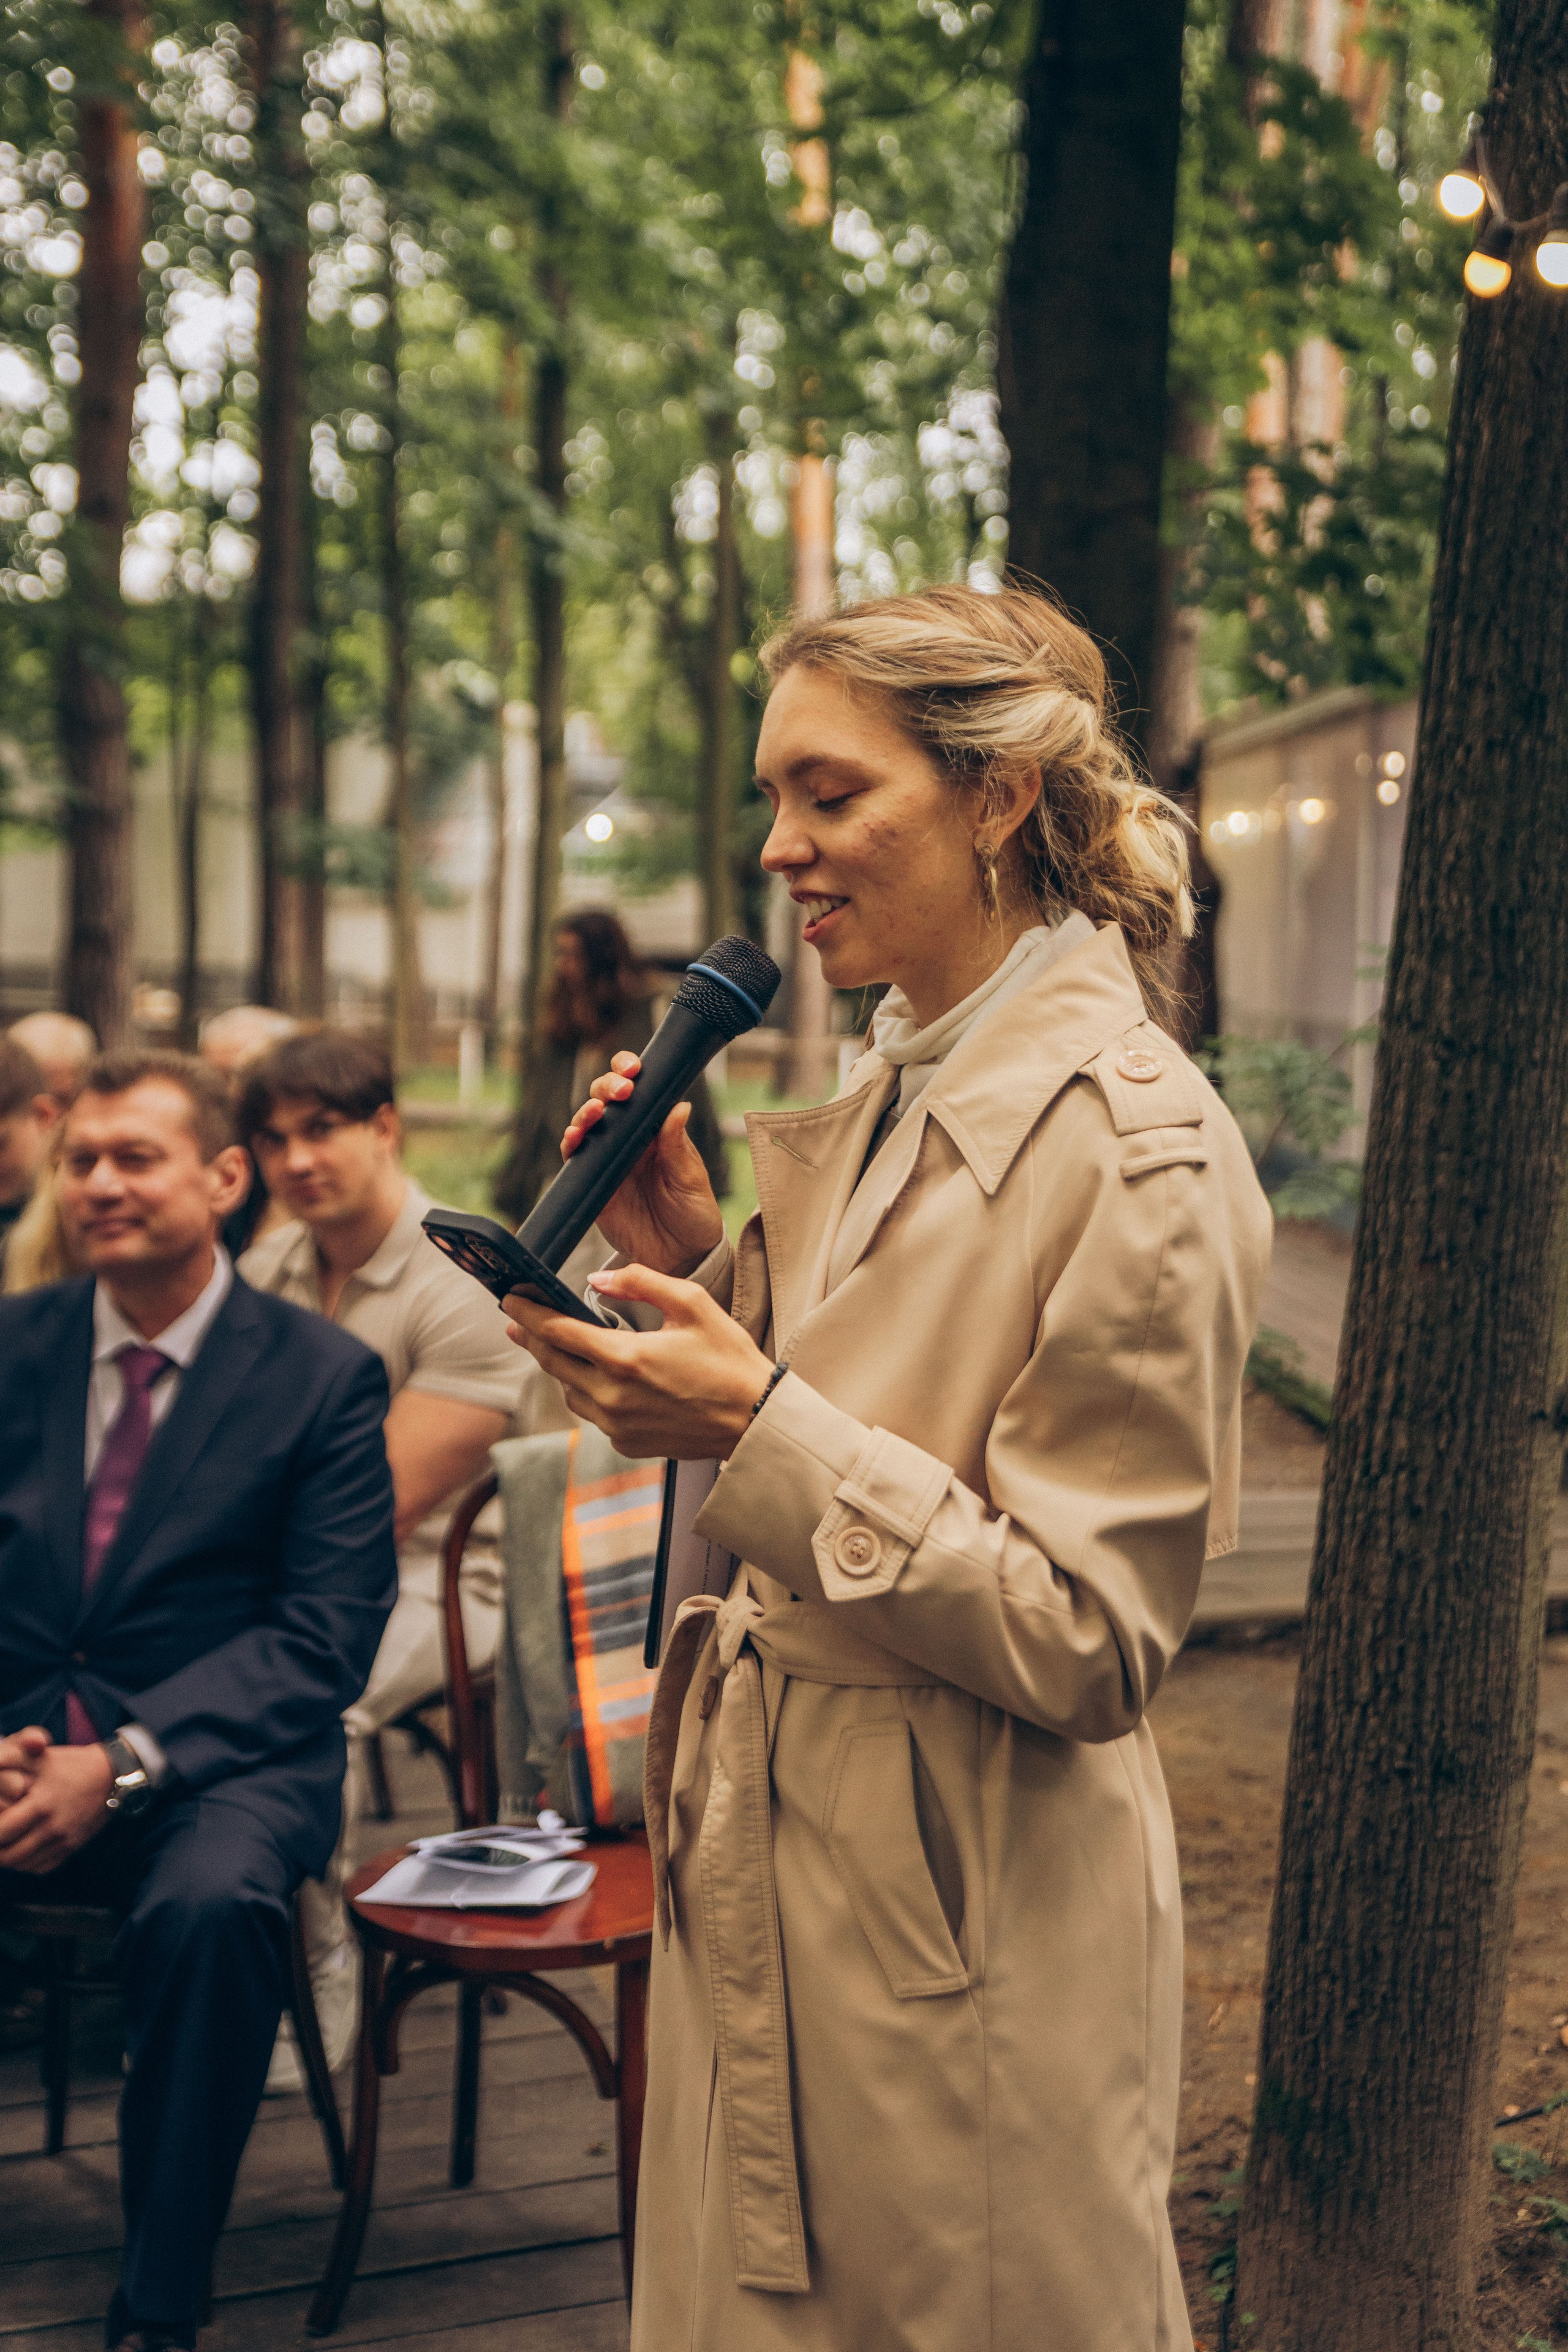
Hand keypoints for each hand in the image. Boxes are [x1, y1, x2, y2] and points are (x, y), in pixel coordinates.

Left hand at [0, 1741, 113, 1873]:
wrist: (111, 1775)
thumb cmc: (70, 1764)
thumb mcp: (39, 1756)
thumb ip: (10, 1758)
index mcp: (41, 1804)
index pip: (2, 1831)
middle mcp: (52, 1827)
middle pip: (10, 1855)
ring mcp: (64, 1840)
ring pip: (24, 1864)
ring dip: (8, 1859)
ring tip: (4, 1846)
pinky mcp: (71, 1847)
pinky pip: (41, 1867)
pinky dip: (27, 1864)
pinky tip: (22, 1851)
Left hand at [506, 1262, 774, 1459]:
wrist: (755, 1420)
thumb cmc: (729, 1359)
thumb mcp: (692, 1303)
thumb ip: (640, 1282)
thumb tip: (596, 1279)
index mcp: (625, 1358)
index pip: (558, 1331)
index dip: (528, 1312)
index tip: (509, 1298)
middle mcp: (613, 1396)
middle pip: (553, 1363)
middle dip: (532, 1338)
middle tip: (517, 1320)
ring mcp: (617, 1425)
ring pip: (569, 1391)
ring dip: (562, 1367)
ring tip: (565, 1347)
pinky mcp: (626, 1444)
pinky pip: (592, 1414)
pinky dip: (589, 1393)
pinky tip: (604, 1379)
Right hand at [558, 1055, 724, 1276]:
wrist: (679, 1257)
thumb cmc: (692, 1213)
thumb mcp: (690, 1179)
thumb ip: (678, 1146)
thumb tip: (679, 1106)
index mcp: (655, 1129)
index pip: (639, 1091)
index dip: (630, 1072)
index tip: (634, 1069)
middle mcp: (628, 1139)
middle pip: (607, 1100)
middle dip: (607, 1086)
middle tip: (621, 1090)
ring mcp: (607, 1159)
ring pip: (587, 1124)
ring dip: (586, 1112)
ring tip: (594, 1112)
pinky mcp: (591, 1183)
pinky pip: (574, 1158)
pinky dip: (570, 1144)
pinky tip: (574, 1137)